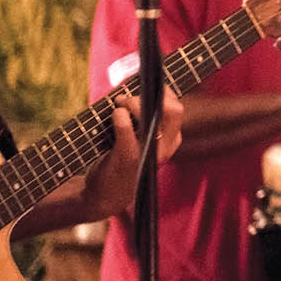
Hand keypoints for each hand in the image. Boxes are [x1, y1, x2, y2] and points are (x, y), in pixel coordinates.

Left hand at [80, 90, 185, 219]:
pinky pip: (128, 131)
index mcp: (171, 141)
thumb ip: (141, 118)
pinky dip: (120, 118)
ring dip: (135, 103)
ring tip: (119, 104)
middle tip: (128, 97)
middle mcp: (165, 148)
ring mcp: (149, 154)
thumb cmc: (118, 163)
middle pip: (174, 109)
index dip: (162, 91)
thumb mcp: (137, 142)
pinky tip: (115, 114)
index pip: (177, 107)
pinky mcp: (129, 158)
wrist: (103, 197)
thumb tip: (131, 84)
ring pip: (157, 116)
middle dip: (152, 94)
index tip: (143, 86)